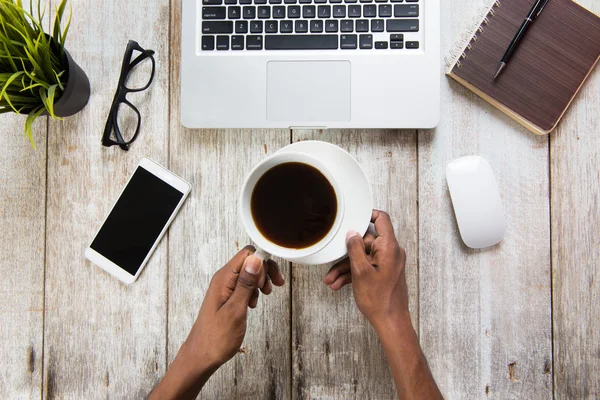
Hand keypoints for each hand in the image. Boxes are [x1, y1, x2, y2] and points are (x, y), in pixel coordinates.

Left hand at [184, 246, 284, 370]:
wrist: (202, 356)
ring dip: (260, 282)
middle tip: (271, 288)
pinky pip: (244, 284)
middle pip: (249, 261)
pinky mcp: (227, 296)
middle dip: (264, 271)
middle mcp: (223, 279)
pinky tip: (253, 303)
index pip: (247, 254)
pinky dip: (253, 291)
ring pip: (248, 273)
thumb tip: (255, 259)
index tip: (270, 279)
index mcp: (224, 278)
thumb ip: (245, 283)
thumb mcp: (235, 309)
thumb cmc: (217, 337)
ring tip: (264, 296)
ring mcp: (225, 287)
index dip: (262, 262)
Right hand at [323, 210, 408, 327]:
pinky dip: (353, 274)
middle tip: (331, 261)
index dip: (367, 215)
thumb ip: (355, 249)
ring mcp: (387, 263)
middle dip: (346, 253)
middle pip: (366, 242)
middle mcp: (391, 253)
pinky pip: (366, 268)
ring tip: (330, 280)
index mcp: (389, 247)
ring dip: (346, 267)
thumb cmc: (379, 300)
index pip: (382, 219)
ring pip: (363, 257)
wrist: (391, 322)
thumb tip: (352, 233)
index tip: (352, 217)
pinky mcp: (384, 273)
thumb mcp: (361, 271)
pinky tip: (338, 284)